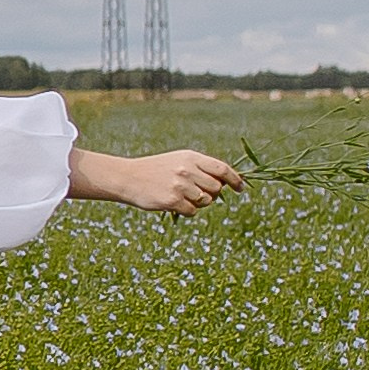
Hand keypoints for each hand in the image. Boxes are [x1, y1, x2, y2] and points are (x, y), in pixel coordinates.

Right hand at [70, 144, 242, 212]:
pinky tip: (173, 204)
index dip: (236, 180)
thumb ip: (201, 168)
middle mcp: (187, 170)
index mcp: (191, 158)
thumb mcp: (179, 161)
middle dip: (213, 194)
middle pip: (217, 188)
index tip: (241, 189)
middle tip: (197, 193)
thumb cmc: (156, 170)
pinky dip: (186, 211)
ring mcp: (180, 185)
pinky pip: (192, 211)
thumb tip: (227, 183)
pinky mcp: (172, 200)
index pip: (222, 169)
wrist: (128, 177)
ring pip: (206, 201)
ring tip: (182, 197)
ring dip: (198, 203)